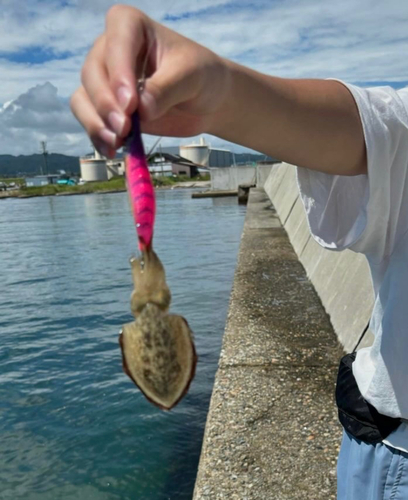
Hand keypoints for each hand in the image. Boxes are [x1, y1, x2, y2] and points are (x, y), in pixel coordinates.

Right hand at [70, 5, 230, 156]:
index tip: (130, 104)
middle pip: (92, 74)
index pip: (116, 42)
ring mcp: (105, 79)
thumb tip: (141, 110)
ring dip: (96, 124)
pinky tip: (112, 151)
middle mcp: (110, 49)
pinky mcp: (106, 107)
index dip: (119, 73)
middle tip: (124, 130)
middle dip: (105, 105)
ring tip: (116, 144)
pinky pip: (90, 120)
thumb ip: (166, 89)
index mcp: (131, 26)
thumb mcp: (191, 77)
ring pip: (83, 98)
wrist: (205, 101)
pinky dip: (98, 136)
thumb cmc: (201, 77)